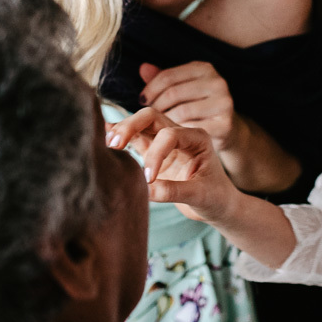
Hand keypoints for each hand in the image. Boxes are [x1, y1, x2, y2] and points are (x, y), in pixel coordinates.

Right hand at [107, 106, 240, 222]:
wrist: (218, 204)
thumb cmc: (215, 198)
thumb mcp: (199, 196)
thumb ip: (173, 192)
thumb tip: (145, 190)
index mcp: (197, 138)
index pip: (169, 134)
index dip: (155, 154)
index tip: (148, 179)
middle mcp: (180, 134)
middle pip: (151, 117)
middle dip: (131, 126)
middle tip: (113, 144)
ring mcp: (165, 141)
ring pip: (139, 126)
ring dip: (122, 131)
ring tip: (105, 145)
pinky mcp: (153, 152)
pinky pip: (134, 140)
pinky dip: (120, 137)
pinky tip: (103, 137)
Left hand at [139, 62, 244, 152]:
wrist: (225, 128)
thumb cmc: (197, 105)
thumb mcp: (182, 88)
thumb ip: (163, 79)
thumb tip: (143, 67)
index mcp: (204, 69)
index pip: (168, 76)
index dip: (151, 89)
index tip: (142, 100)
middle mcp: (217, 82)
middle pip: (173, 93)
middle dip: (156, 106)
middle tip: (149, 117)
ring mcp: (223, 103)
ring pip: (181, 111)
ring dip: (165, 120)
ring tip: (159, 125)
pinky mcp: (224, 124)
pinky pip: (193, 128)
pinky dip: (180, 132)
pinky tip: (174, 134)